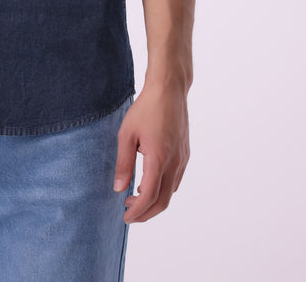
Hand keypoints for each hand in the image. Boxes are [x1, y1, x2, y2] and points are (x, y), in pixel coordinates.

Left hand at [113, 82, 189, 222]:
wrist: (169, 89)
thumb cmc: (146, 108)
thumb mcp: (127, 134)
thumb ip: (124, 163)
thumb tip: (119, 189)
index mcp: (159, 158)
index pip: (149, 196)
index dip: (137, 211)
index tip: (125, 217)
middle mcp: (174, 163)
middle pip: (163, 201)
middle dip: (146, 213)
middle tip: (129, 213)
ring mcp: (182, 159)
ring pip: (171, 192)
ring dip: (155, 201)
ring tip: (135, 198)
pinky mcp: (185, 154)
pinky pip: (176, 180)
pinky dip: (163, 189)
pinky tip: (150, 183)